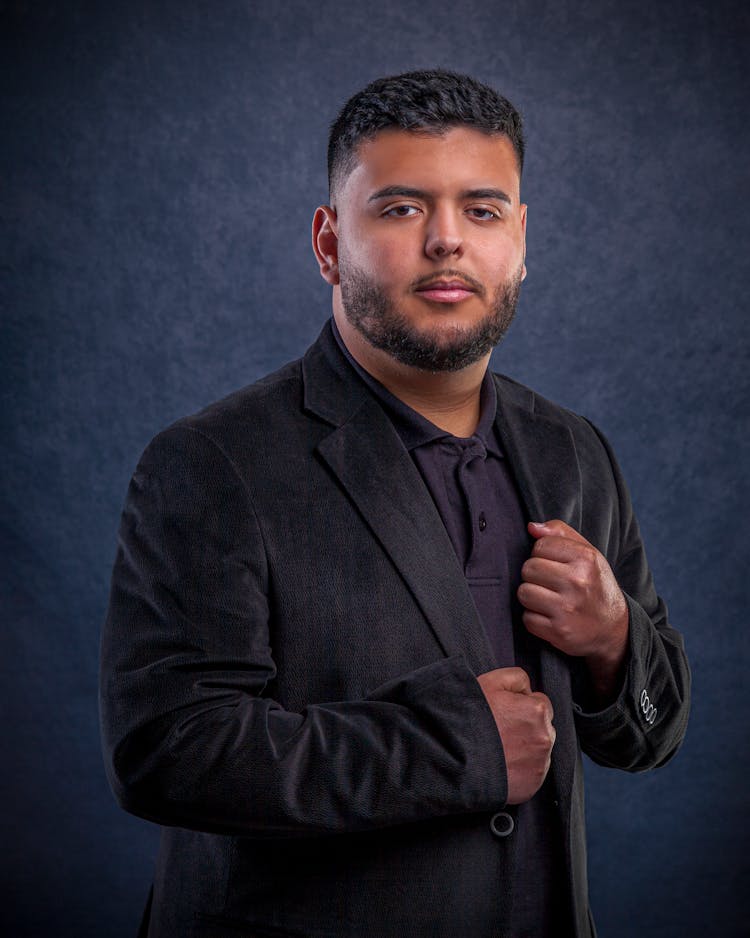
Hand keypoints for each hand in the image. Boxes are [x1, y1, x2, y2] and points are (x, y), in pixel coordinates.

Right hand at [476, 667, 554, 804]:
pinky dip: (520, 769)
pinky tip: (501, 764)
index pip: (540, 703)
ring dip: (525, 749)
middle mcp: (544, 737)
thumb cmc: (469, 718)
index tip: (505, 713)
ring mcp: (540, 763)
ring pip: (538, 751)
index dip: (521, 706)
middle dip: (526, 728)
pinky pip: (532, 773)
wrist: (454, 756)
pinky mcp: (533, 785)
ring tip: (499, 749)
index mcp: (537, 710)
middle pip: (542, 728)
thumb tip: (528, 689)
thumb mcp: (490, 682)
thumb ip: (516, 678)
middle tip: (500, 732)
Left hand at [518, 520, 628, 696]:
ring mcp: (568, 608)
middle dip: (534, 576)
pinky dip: (534, 619)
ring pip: (524, 593)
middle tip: (550, 584)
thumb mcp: (588, 554)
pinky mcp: (559, 631)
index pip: (540, 545)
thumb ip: (560, 533)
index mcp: (586, 558)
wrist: (614, 628)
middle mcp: (578, 582)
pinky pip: (527, 619)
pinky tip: (550, 617)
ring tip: (548, 600)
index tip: (554, 565)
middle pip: (528, 568)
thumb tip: (531, 527)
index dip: (542, 554)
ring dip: (531, 597)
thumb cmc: (595, 584)